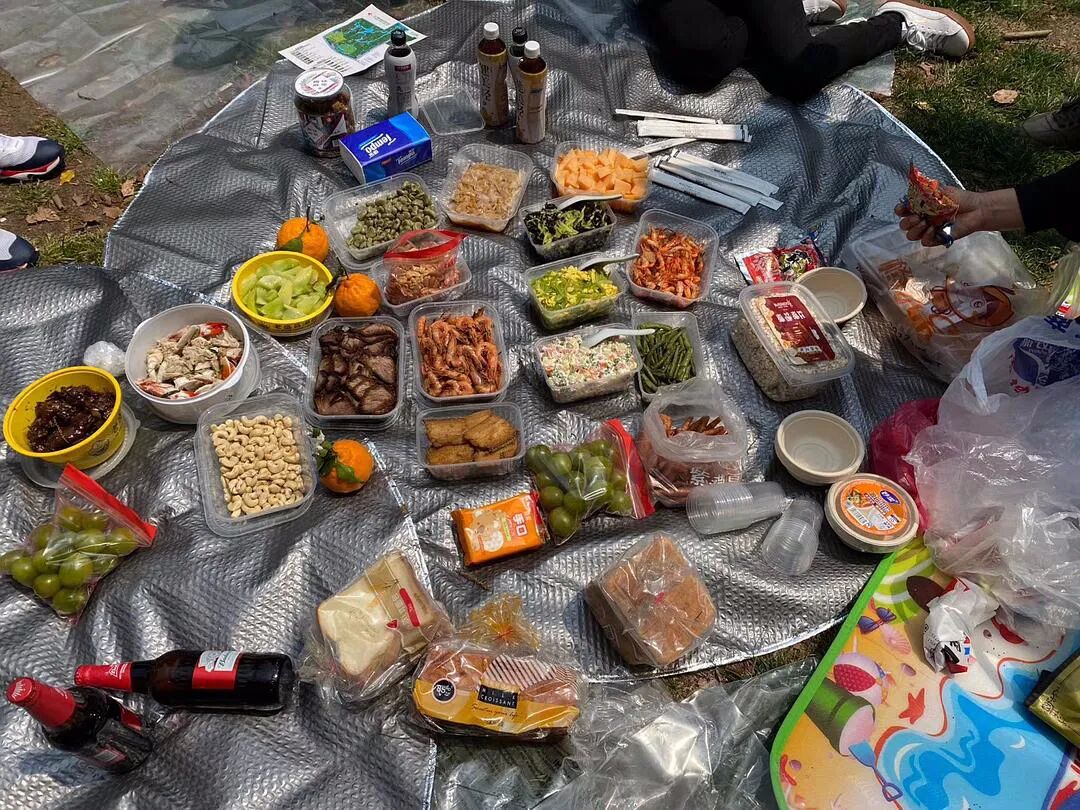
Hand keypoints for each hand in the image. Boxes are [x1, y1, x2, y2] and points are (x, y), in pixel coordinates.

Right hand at [895, 187, 1024, 245]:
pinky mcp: (936, 239)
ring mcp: (928, 230)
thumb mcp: (942, 191)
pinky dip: (926, 236)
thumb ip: (927, 190)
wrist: (976, 210)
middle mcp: (922, 219)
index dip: (900, 210)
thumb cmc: (960, 199)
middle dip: (907, 222)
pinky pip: (924, 242)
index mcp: (920, 207)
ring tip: (926, 224)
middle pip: (904, 225)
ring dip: (915, 230)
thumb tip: (914, 187)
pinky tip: (934, 230)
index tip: (902, 209)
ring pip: (911, 235)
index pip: (903, 210)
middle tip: (917, 217)